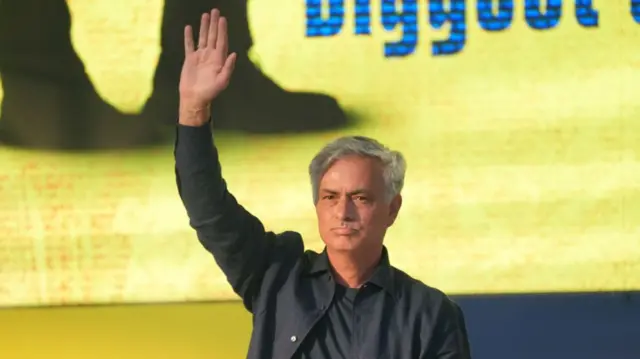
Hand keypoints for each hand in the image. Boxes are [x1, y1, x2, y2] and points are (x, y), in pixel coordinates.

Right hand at [179, 9, 236, 124]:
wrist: (195, 98)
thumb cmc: (210, 92)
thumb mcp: (222, 81)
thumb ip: (228, 68)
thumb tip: (234, 54)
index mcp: (219, 60)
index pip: (221, 41)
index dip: (222, 30)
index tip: (222, 19)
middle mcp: (211, 56)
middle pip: (213, 36)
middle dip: (214, 24)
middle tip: (215, 11)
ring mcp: (200, 57)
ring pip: (203, 38)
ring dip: (204, 27)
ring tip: (205, 15)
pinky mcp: (190, 60)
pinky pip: (190, 45)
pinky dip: (189, 37)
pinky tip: (189, 28)